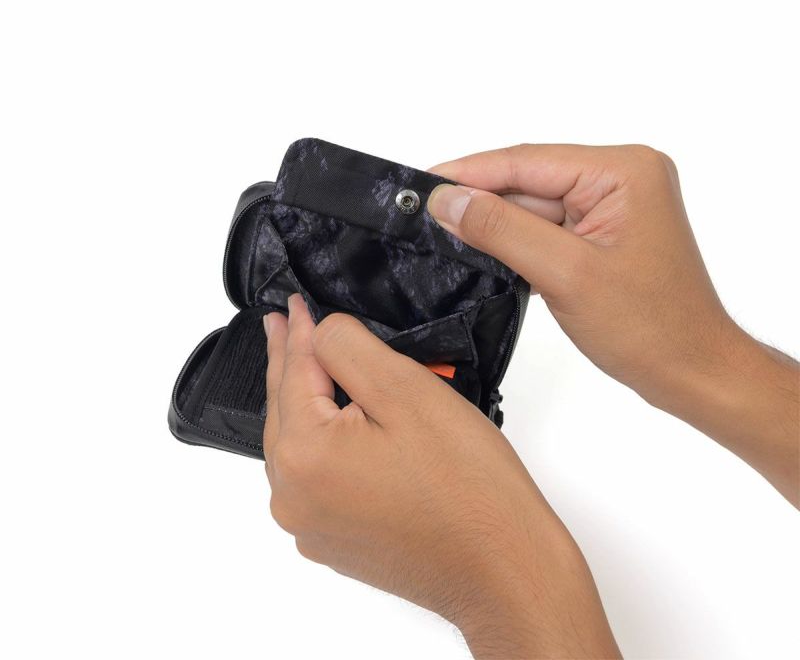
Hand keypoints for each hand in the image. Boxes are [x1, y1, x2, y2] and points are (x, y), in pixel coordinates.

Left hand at [263, 294, 619, 658]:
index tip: (294, 304)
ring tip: (306, 365)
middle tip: (283, 325)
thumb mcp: (406, 391)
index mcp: (304, 456)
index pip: (294, 373)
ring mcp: (310, 527)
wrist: (504, 572)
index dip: (299, 332)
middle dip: (290, 363)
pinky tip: (336, 422)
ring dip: (304, 402)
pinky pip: (313, 478)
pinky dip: (321, 442)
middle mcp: (292, 498)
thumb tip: (322, 333)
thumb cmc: (467, 486)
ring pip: (296, 445)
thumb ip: (350, 348)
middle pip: (285, 410)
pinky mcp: (333, 543)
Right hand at [427, 144, 798, 504]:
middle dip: (478, 198)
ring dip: (494, 221)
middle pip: (529, 179)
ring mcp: (613, 203)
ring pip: (533, 203)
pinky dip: (514, 237)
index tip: (423, 183)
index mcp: (623, 171)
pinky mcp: (602, 230)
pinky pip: (547, 224)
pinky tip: (480, 245)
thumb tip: (446, 200)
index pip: (528, 162)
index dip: (470, 172)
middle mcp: (621, 176)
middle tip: (422, 212)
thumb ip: (502, 229)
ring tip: (442, 231)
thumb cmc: (651, 328)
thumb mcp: (565, 274)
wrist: (693, 371)